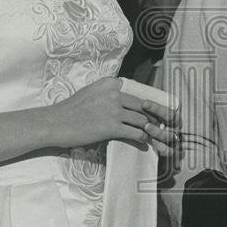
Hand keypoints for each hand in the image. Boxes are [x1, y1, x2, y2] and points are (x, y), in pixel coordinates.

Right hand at [50, 77, 179, 155]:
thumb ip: (110, 94)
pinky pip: (135, 132)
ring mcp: (113, 110)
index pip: (139, 92)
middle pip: (146, 106)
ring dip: (155, 132)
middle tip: (171, 126)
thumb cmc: (71, 111)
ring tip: (161, 139)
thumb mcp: (92, 93)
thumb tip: (127, 103)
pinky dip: (143, 139)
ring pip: (144, 121)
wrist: (55, 123)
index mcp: (111, 83)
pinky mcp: (111, 126)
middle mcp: (115, 93)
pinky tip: (145, 143)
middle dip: (160, 117)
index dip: (154, 104)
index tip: (163, 112)